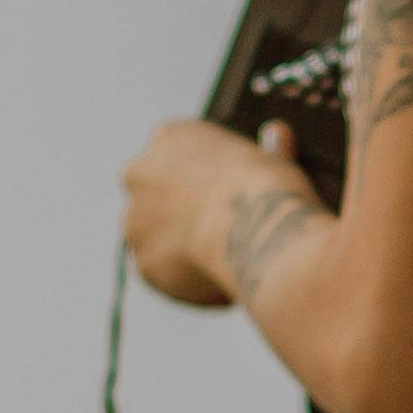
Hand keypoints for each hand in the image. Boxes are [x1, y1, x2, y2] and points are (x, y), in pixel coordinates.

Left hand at [120, 114, 303, 306]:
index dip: (201, 180)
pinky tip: (220, 280)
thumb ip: (268, 150)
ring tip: (225, 258)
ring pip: (155, 237)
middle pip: (154, 195)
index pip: (175, 155)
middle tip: (218, 229)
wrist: (255, 229)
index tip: (227, 196)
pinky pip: (165, 274)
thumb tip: (276, 132)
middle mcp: (140, 171)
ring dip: (178, 247)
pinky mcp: (143, 262)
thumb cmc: (270, 188)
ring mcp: (135, 219)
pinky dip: (186, 280)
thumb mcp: (273, 158)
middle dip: (176, 212)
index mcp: (171, 136)